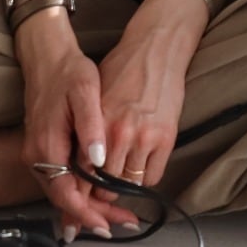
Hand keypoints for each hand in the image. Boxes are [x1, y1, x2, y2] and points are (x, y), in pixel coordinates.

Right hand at [17, 11, 138, 239]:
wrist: (47, 57)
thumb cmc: (69, 72)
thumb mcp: (84, 92)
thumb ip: (90, 127)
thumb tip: (99, 161)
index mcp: (46, 146)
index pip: (65, 194)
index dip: (87, 214)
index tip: (109, 226)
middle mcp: (37, 156)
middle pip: (64, 199)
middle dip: (93, 216)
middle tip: (125, 223)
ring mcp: (38, 154)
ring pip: (63, 192)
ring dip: (88, 205)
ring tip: (119, 214)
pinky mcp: (44, 148)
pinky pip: (61, 179)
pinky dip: (80, 191)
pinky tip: (99, 195)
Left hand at [96, 0, 207, 190]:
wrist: (155, 49)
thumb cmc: (122, 68)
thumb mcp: (96, 96)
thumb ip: (88, 128)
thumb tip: (79, 160)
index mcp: (98, 122)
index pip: (84, 170)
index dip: (81, 188)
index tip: (79, 197)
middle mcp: (119, 133)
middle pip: (105, 183)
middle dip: (100, 194)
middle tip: (99, 198)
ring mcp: (145, 137)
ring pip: (129, 184)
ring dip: (123, 190)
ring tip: (119, 188)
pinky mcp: (166, 138)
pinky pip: (153, 177)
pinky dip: (145, 181)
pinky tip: (139, 172)